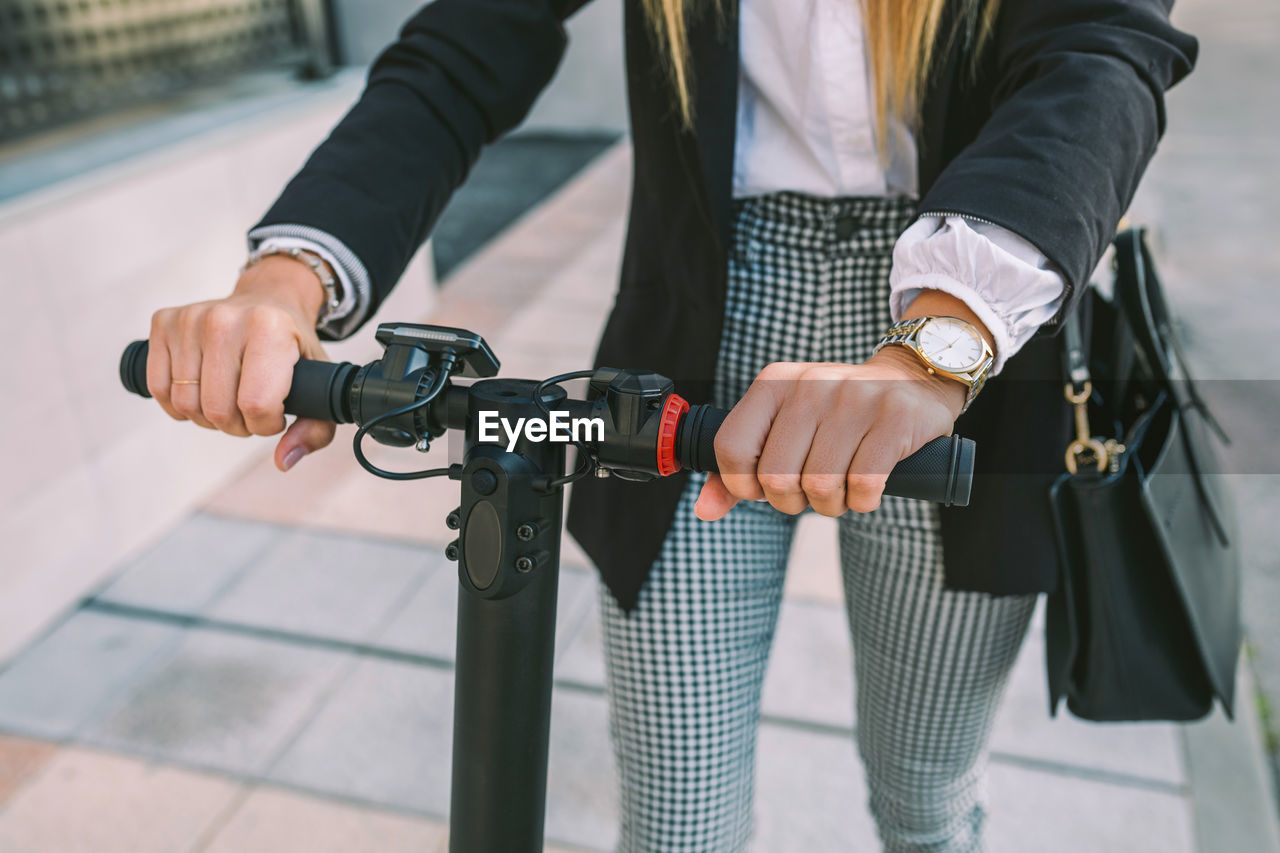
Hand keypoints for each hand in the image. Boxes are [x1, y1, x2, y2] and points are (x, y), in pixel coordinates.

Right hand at [146, 256, 335, 470]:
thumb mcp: (319, 384)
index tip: (275, 414)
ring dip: (208, 418)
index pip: (256, 405)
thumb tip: (283, 461)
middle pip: (217, 409)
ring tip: (229, 401)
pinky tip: (201, 395)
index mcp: (269, 329)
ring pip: (185, 403)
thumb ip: (315, 429)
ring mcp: (190, 318)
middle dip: (236, 426)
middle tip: (250, 411)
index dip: (265, 425)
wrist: (269, 299)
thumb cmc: (293, 347)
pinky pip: (158, 388)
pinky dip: (179, 405)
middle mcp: (225, 319)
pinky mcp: (163, 322)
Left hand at [693, 346, 966, 519]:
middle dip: (793, 502)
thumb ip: (740, 468)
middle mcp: (810, 385)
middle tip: (811, 493)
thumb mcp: (785, 427)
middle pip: (777, 478)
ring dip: (831, 505)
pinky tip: (867, 489)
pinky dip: (863, 501)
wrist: (912, 379)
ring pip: (820, 485)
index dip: (745, 486)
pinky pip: (863, 485)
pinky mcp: (894, 418)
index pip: (732, 449)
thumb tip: (704, 511)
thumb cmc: (837, 416)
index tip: (767, 487)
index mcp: (774, 383)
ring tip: (841, 490)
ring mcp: (854, 399)